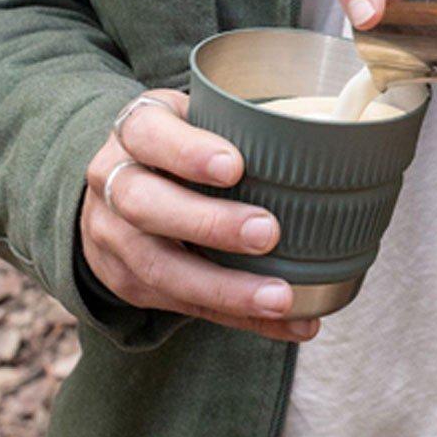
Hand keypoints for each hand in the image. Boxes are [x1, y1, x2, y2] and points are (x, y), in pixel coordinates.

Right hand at [80, 90, 318, 342]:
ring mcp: (113, 238)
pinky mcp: (129, 283)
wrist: (120, 181)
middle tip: (266, 232)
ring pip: (160, 268)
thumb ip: (238, 124)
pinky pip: (184, 306)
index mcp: (134, 131)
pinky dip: (240, 318)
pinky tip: (287, 322)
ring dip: (225, 288)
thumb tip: (323, 140)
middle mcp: (113, 183)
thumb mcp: (196, 115)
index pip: (149, 134)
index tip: (234, 166)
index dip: (188, 152)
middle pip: (146, 206)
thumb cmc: (181, 142)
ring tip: (280, 297)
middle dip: (209, 224)